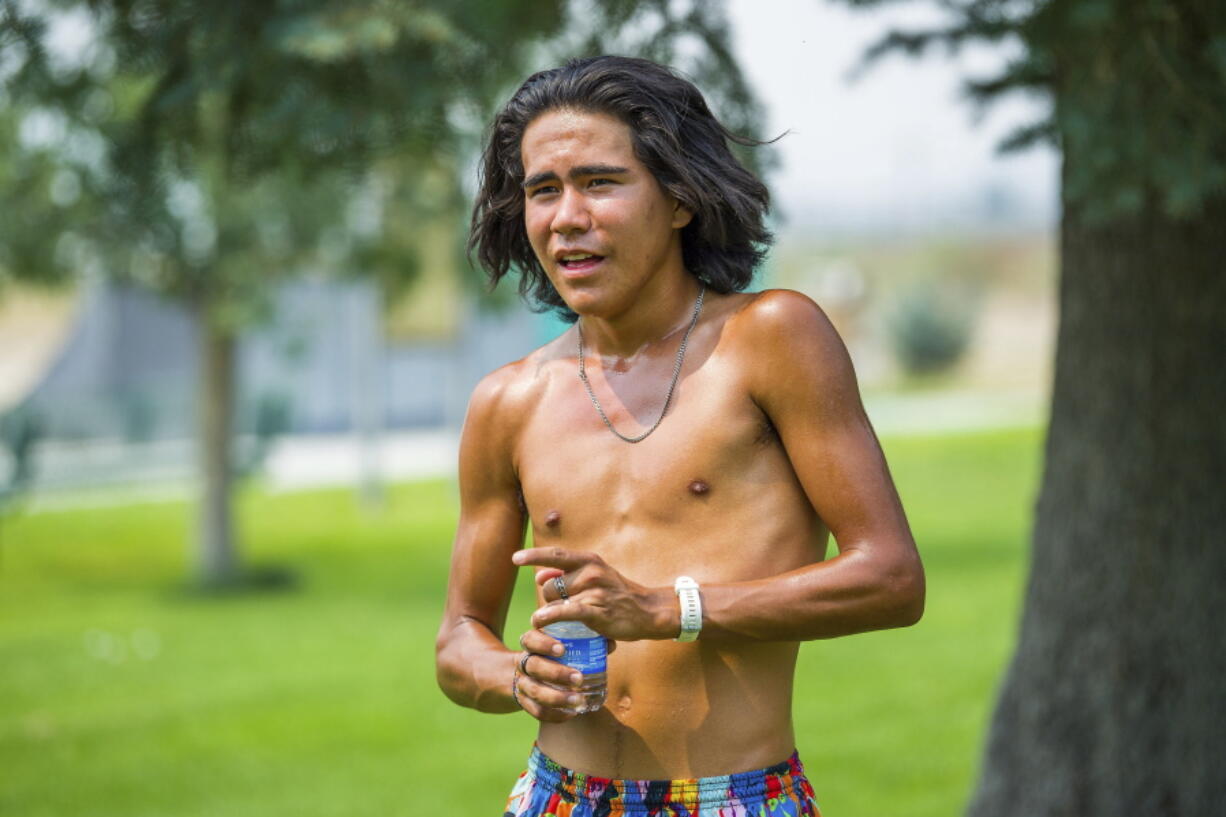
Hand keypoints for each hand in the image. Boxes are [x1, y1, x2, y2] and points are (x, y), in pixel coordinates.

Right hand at [511, 628, 615, 721]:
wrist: (528, 674)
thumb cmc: (553, 655)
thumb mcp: (563, 644)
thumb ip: (585, 642)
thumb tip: (610, 644)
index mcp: (530, 644)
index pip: (530, 639)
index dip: (543, 644)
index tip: (562, 649)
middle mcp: (523, 663)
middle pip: (533, 666)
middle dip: (556, 673)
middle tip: (578, 678)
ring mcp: (522, 683)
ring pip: (535, 691)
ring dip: (557, 697)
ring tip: (578, 700)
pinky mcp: (525, 702)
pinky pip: (536, 711)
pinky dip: (554, 714)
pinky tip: (571, 713)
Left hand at [512, 547, 677, 640]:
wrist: (647, 611)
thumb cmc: (617, 594)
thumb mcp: (595, 576)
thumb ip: (567, 574)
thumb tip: (539, 575)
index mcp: (589, 560)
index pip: (555, 554)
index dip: (533, 556)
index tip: (515, 558)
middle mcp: (590, 572)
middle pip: (550, 585)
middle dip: (547, 598)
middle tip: (558, 609)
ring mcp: (594, 591)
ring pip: (554, 600)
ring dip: (546, 613)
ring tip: (548, 622)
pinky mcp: (596, 611)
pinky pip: (565, 612)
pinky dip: (549, 616)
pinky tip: (540, 621)